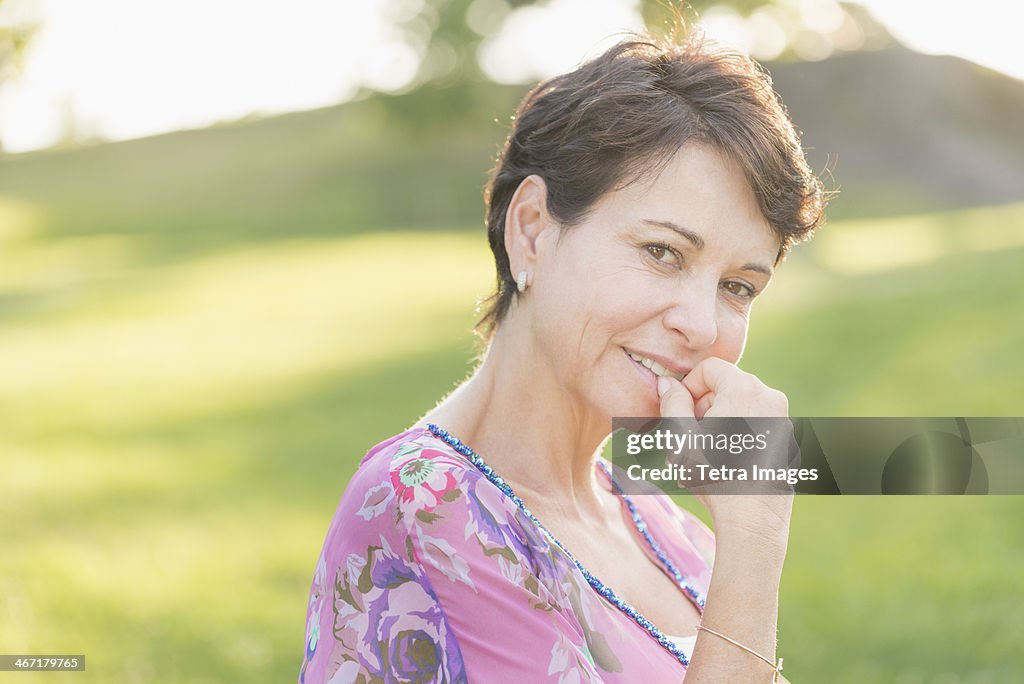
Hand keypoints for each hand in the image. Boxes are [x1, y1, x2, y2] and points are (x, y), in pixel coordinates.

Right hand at [656, 357, 792, 545]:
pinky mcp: (787, 440)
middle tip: (692, 435)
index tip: (680, 411)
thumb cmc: (714, 477)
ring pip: (741, 405)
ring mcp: (783, 420)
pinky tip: (728, 463)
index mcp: (746, 389)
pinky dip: (738, 433)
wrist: (751, 521)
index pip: (710, 368)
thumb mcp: (682, 436)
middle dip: (704, 404)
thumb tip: (666, 382)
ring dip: (719, 420)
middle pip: (726, 385)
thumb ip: (672, 402)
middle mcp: (771, 398)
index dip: (688, 386)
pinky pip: (756, 423)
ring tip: (707, 452)